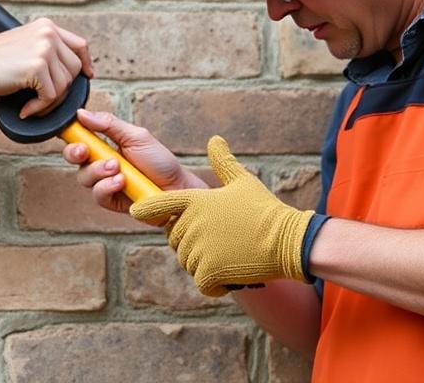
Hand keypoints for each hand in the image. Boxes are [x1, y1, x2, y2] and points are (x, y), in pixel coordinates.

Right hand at [0, 19, 92, 117]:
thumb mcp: (25, 45)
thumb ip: (47, 52)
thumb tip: (73, 73)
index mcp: (47, 26)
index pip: (80, 45)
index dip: (86, 64)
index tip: (88, 77)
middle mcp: (48, 33)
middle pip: (75, 69)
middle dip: (62, 89)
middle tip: (42, 100)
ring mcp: (44, 48)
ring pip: (65, 85)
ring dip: (49, 101)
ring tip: (29, 103)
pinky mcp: (37, 67)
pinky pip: (51, 96)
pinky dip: (39, 108)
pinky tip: (25, 109)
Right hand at [62, 110, 207, 215]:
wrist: (177, 189)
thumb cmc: (160, 161)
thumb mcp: (137, 136)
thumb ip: (110, 125)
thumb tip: (82, 113)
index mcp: (107, 143)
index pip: (81, 136)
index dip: (71, 133)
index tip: (70, 129)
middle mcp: (102, 162)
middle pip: (73, 157)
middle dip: (74, 153)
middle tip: (85, 151)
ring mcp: (104, 182)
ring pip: (83, 176)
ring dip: (99, 171)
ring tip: (119, 169)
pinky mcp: (110, 200)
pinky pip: (97, 194)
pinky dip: (106, 186)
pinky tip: (121, 183)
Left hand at [129, 136, 313, 297]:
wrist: (287, 239)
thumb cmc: (263, 208)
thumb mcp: (242, 180)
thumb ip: (222, 161)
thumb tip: (215, 139)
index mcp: (194, 200)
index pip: (158, 204)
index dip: (146, 209)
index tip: (137, 211)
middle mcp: (191, 224)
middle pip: (174, 238)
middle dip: (190, 240)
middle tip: (218, 238)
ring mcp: (198, 250)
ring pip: (187, 261)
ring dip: (203, 262)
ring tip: (228, 252)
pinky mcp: (209, 273)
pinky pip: (201, 281)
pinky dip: (213, 283)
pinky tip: (229, 275)